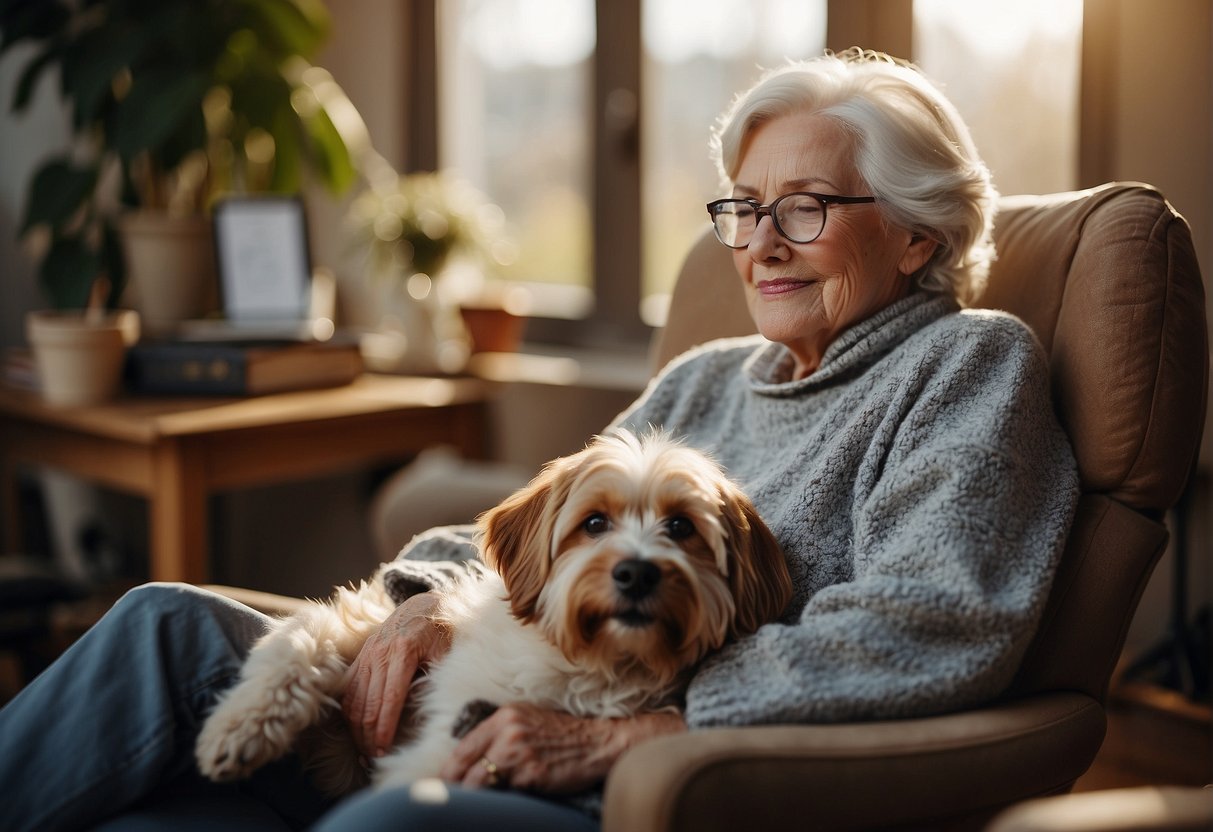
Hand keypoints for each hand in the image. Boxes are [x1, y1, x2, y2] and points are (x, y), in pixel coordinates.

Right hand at [342, 592, 450, 758]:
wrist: (424, 605)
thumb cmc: (442, 630)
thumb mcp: (446, 650)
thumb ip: (436, 678)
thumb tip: (430, 712)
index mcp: (403, 650)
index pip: (390, 698)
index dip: (385, 727)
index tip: (384, 750)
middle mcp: (380, 652)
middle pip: (369, 703)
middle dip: (369, 735)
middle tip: (375, 758)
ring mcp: (367, 654)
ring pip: (354, 699)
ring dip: (357, 729)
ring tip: (365, 752)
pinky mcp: (360, 657)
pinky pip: (348, 689)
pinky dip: (349, 713)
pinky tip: (355, 731)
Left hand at [440, 703, 686, 793]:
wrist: (597, 743)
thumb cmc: (561, 736)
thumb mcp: (527, 722)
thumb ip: (498, 733)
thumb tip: (470, 760)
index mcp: (504, 716)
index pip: (462, 748)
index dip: (448, 772)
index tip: (442, 786)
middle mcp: (507, 731)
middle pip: (463, 766)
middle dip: (453, 787)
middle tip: (447, 801)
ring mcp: (519, 753)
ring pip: (478, 783)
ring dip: (473, 797)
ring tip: (470, 808)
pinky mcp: (531, 774)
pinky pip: (503, 794)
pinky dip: (498, 802)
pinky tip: (500, 805)